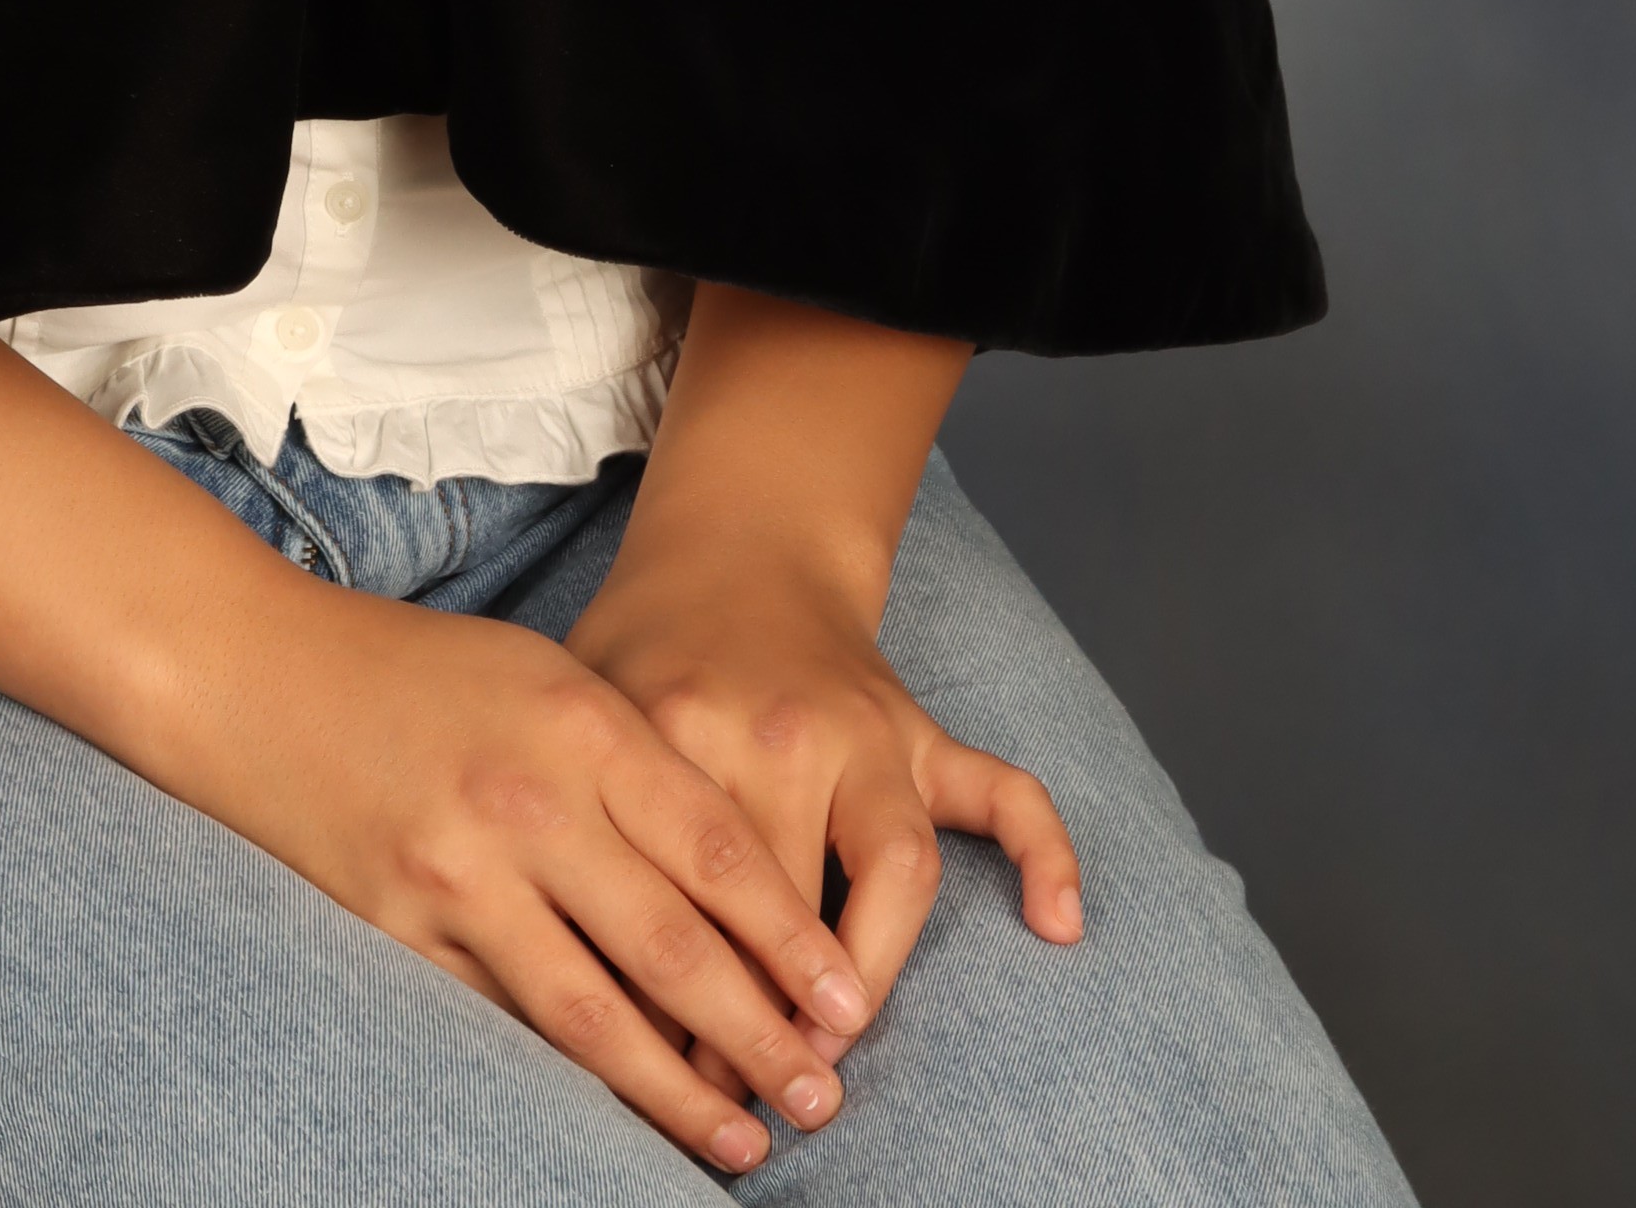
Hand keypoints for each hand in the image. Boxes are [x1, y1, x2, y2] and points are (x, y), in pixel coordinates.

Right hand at [171, 574, 882, 1177]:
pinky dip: (574, 1075)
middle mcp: (527, 800)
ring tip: (744, 1141)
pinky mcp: (400, 932)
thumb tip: (735, 883)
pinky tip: (624, 1114)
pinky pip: (506, 1021)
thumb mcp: (548, 677)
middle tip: (821, 1099)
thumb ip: (633, 764)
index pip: (715, 851)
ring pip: (592, 1011)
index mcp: (580, 722)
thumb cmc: (422, 671)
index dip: (790, 941)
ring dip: (677, 1088)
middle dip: (759, 1033)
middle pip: (671, 944)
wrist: (259, 673)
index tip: (849, 1006)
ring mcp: (458, 874)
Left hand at [566, 530, 1082, 1089]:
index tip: (675, 1078)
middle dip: (767, 1014)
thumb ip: (586, 820)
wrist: (737, 542)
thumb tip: (576, 981)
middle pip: (787, 903)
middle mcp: (782, 730)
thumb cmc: (647, 646)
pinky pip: (1003, 788)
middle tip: (750, 1093)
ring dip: (871, 977)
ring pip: (897, 866)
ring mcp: (867, 728)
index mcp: (681, 726)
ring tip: (839, 1050)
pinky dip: (1045, 852)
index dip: (681, 999)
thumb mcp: (588, 707)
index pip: (686, 895)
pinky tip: (1058, 925)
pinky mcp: (922, 729)